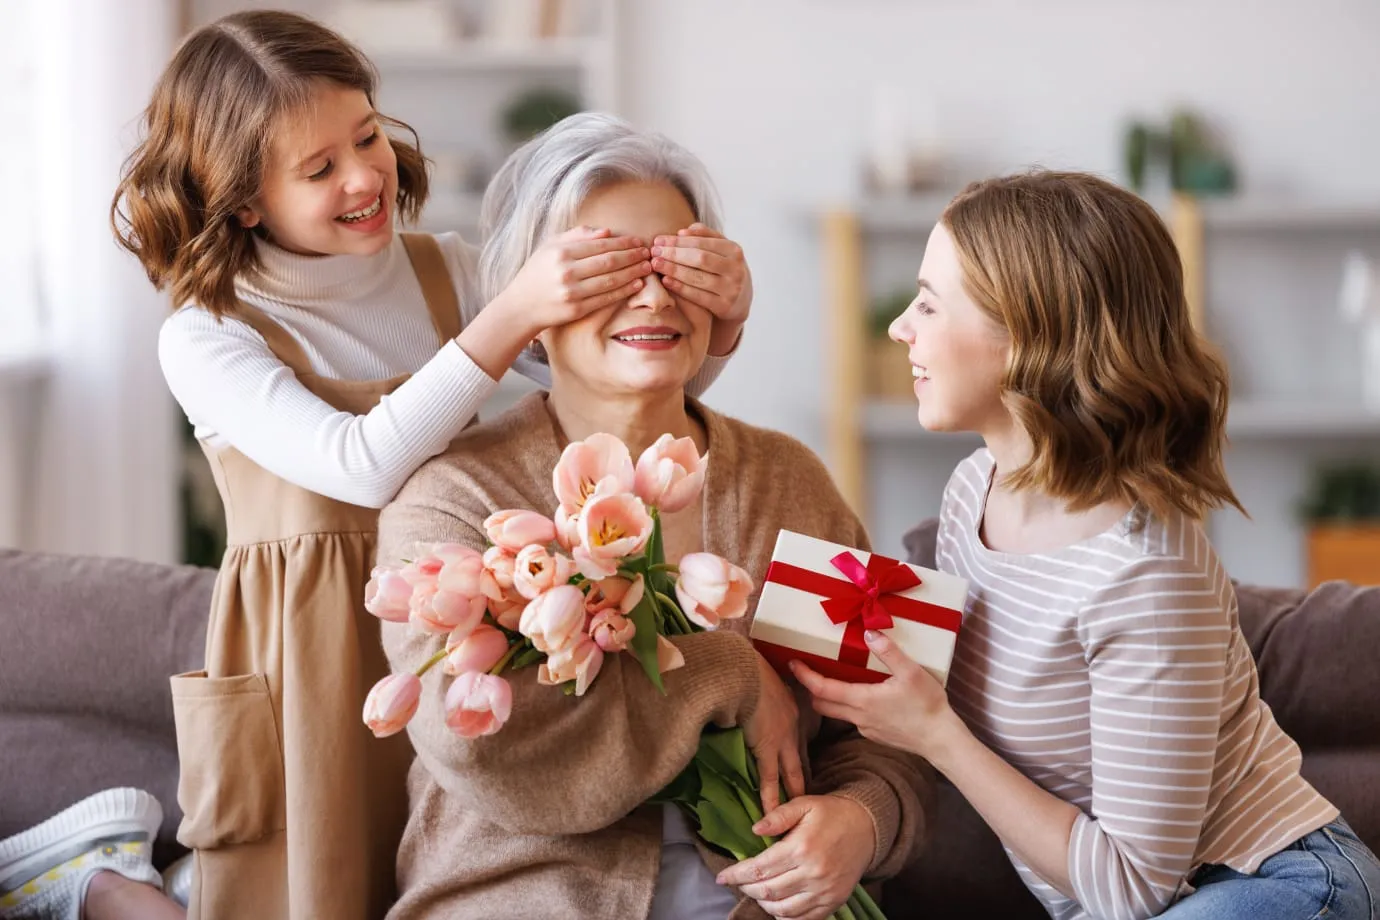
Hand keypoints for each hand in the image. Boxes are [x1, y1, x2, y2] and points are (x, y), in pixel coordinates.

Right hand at [495, 226, 652, 333]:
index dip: (623, 242)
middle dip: (632, 256)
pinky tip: (636, 284)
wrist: (521, 305)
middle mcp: (566, 272)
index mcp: (561, 253)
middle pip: (609, 262)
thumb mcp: (550, 246)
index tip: (638, 241)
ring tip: (647, 267)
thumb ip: (577, 236)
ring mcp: (572, 293)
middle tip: (648, 253)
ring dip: (633, 273)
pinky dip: (624, 291)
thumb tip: (607, 232)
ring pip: (610, 280)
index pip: (600, 245)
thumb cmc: (538, 272)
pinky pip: (606, 299)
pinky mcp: (576, 310)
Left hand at [650, 224, 750, 353]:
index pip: (702, 242)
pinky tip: (665, 281)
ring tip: (656, 264)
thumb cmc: (724, 269)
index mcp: (734, 250)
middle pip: (699, 258)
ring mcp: (731, 289)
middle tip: (654, 252)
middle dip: (674, 254)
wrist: (741, 301)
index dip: (678, 241)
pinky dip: (680, 287)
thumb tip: (682, 232)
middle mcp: (735, 269)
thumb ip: (705, 236)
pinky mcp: (724, 306)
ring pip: (697, 277)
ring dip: (673, 270)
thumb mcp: (721, 250)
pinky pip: (698, 296)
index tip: (659, 240)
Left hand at [716, 794, 873, 918]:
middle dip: (747, 888)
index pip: (760, 868)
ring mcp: (824, 891)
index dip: (737, 874)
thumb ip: (778, 815)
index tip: (722, 876)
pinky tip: (776, 906)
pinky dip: (785, 917)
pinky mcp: (833, 902)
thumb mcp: (804, 804)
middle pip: (768, 892)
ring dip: (763, 904)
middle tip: (739, 881)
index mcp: (802, 847)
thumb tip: (754, 829)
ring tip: (756, 891)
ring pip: (783, 909)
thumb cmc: (831, 813)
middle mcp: (813, 873)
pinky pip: (803, 919)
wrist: (867, 828)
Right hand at [744, 654, 805, 813]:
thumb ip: (759, 694)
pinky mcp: (766, 749)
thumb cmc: (747, 670)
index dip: (800, 757)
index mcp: (791, 710)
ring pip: (790, 774)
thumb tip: (748, 699)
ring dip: (792, 795)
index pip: (799, 740)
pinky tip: (770, 814)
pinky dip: (770, 798)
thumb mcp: (760, 680)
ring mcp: (782, 740)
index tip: (801, 770)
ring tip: (794, 815)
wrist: (743, 671)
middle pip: (800, 760)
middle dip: (803, 780)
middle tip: (807, 799)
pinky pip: (769, 779)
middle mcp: (792, 727)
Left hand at [790, 630, 956, 760]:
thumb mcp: (911, 672)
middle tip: (807, 670)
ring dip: (827, 698)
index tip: (793, 663)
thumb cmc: (928, 705)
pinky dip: (847, 706)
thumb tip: (869, 633)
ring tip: (831, 679)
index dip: (805, 676)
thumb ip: (889, 652)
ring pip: (836, 713)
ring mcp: (865, 728)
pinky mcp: (874, 735)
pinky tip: (860, 695)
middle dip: (810, 688)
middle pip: (821, 704)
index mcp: (862, 700)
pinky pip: (852, 719)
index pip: (822, 689)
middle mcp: (858, 717)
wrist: (941, 740)